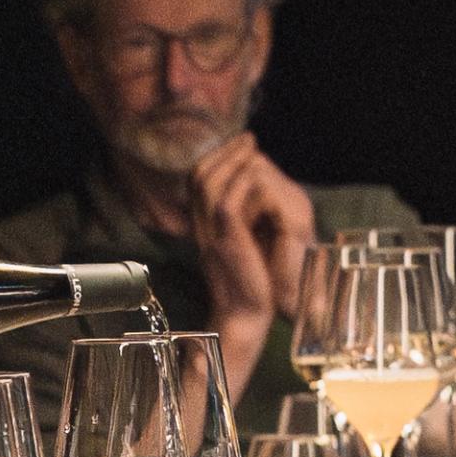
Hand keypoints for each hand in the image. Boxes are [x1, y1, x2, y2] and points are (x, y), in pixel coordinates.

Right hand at [189, 132, 314, 332]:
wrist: (245, 316)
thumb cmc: (251, 284)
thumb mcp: (243, 243)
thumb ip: (241, 219)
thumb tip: (254, 189)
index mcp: (202, 226)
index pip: (197, 181)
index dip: (216, 158)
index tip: (241, 145)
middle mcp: (201, 228)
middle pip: (199, 176)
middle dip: (225, 152)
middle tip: (248, 140)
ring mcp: (210, 235)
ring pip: (210, 183)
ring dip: (233, 161)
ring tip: (253, 150)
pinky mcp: (225, 243)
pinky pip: (227, 203)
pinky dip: (241, 185)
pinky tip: (258, 177)